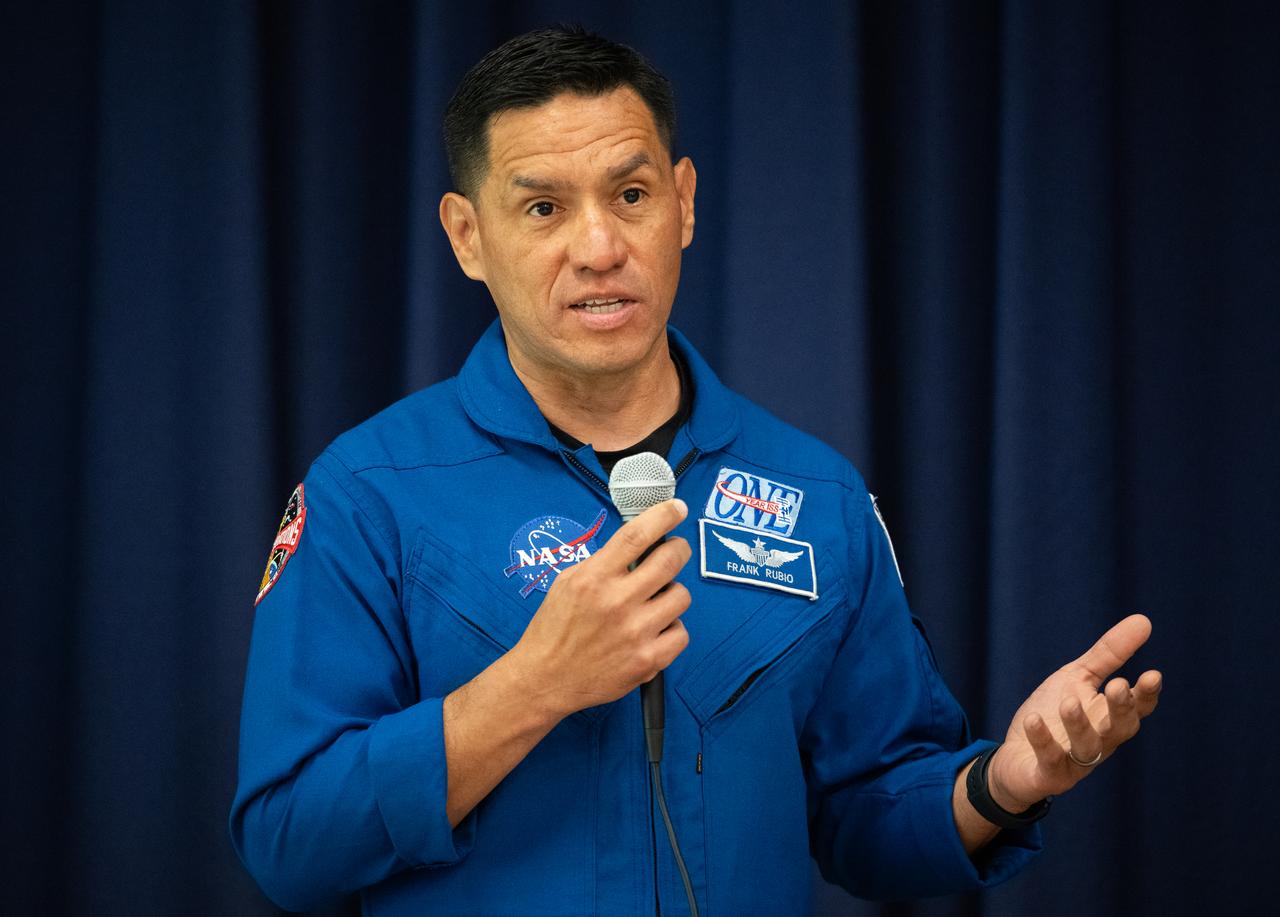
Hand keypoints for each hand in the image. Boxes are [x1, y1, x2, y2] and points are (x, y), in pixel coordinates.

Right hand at [510, 498, 691, 718]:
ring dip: (671, 593)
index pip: (637, 535)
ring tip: (654, 601)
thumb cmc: (555, 629)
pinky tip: (654, 630)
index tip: (678, 509)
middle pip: (670, 561)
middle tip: (675, 551)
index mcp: (594, 578)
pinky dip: (671, 628)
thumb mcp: (567, 582)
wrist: (546, 678)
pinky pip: (681, 633)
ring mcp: (635, 633)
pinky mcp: (648, 661)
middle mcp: (617, 602)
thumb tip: (639, 544)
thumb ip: (602, 562)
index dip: (664, 515)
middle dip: (679, 549)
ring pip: (681, 596)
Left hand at [986, 614, 1162, 811]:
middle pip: (1119, 729)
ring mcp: (1075, 762)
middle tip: (1117, 685)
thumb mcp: (1078, 678)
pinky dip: (1043, 741)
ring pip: (1087, 748)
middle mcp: (1099, 742)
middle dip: (1120, 709)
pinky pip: (1049, 761)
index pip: (1137, 708)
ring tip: (1069, 702)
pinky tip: (1034, 720)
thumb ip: (1109, 655)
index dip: (1146, 694)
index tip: (1152, 675)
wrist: (1015, 758)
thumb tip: (1144, 620)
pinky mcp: (1048, 775)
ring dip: (1079, 725)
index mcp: (1109, 717)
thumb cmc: (1052, 714)